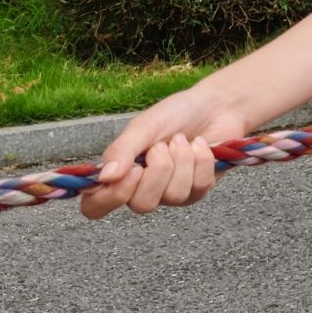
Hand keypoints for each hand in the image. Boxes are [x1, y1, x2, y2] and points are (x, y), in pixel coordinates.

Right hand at [80, 83, 248, 219]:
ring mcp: (172, 193)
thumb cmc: (174, 114)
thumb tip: (104, 177)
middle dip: (158, 171)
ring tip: (181, 140)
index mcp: (120, 174)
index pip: (97, 207)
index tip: (134, 169)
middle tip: (162, 145)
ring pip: (174, 195)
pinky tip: (200, 145)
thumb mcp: (144, 127)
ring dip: (181, 161)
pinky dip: (201, 160)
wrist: (215, 105)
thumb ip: (122, 150)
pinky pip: (199, 187)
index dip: (110, 198)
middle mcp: (143, 189)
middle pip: (142, 205)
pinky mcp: (199, 190)